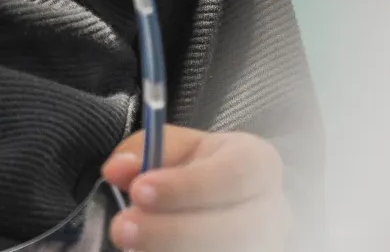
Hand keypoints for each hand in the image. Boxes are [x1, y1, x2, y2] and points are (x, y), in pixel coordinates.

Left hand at [99, 126, 289, 251]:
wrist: (223, 201)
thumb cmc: (197, 170)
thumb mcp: (175, 148)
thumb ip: (144, 150)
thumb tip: (118, 169)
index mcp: (257, 164)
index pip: (233, 174)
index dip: (186, 186)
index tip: (139, 190)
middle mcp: (271, 210)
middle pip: (234, 228)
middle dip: (172, 231)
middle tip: (123, 228)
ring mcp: (266, 244)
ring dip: (171, 251)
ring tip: (132, 245)